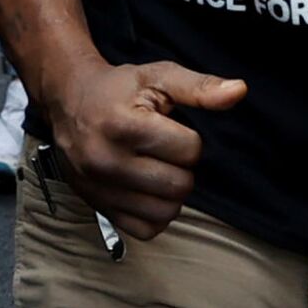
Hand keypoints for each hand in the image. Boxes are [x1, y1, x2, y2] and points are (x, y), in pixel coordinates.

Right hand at [42, 55, 245, 239]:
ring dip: (171, 193)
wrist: (69, 102)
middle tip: (165, 150)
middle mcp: (107, 161)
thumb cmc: (117, 89)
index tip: (172, 129)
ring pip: (165, 212)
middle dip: (182, 167)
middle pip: (179, 185)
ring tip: (158, 168)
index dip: (190, 139)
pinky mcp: (98, 207)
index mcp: (125, 125)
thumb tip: (238, 91)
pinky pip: (145, 230)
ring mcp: (100, 189)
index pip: (189, 150)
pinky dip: (155, 214)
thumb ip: (200, 87)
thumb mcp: (158, 77)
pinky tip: (148, 189)